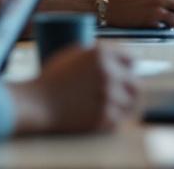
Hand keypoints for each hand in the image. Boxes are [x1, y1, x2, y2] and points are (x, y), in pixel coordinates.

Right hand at [9, 45, 138, 133]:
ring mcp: (108, 96)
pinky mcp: (104, 117)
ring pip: (130, 104)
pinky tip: (108, 117)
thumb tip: (118, 57)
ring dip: (123, 105)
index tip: (127, 71)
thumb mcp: (73, 54)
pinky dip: (114, 119)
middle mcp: (108, 73)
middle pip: (137, 83)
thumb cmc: (52, 78)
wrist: (37, 103)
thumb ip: (96, 54)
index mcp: (102, 53)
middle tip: (125, 91)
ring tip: (116, 105)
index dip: (129, 66)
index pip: (131, 59)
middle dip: (131, 87)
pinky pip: (119, 120)